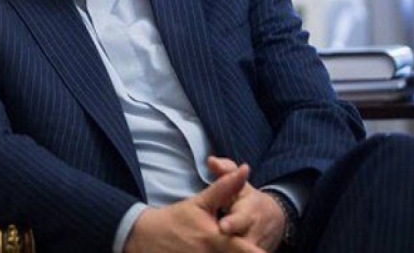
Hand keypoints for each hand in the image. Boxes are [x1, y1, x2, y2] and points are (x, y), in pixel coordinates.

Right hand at [124, 164, 265, 252]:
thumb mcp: (201, 203)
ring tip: (248, 248)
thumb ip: (225, 187)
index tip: (268, 251)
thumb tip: (245, 169)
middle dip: (251, 250)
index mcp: (217, 239)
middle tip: (261, 249)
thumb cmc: (176, 219)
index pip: (247, 250)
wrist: (145, 237)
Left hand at [208, 156, 284, 252]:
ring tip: (212, 249)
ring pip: (244, 252)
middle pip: (243, 242)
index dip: (233, 223)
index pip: (242, 218)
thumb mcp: (239, 184)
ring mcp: (257, 247)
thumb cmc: (247, 198)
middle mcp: (255, 231)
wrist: (275, 218)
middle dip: (231, 244)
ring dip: (229, 250)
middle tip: (217, 239)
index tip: (223, 226)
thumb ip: (225, 172)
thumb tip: (211, 160)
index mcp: (250, 210)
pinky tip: (216, 251)